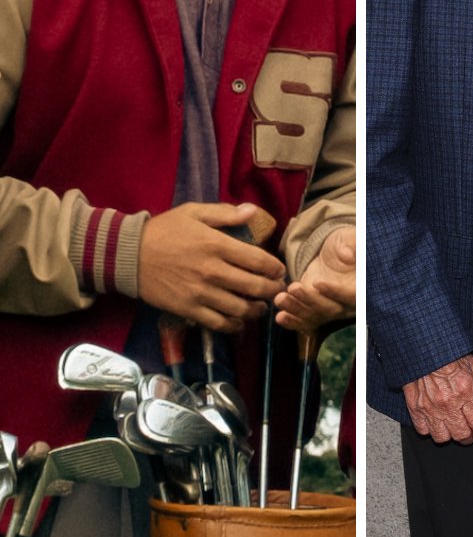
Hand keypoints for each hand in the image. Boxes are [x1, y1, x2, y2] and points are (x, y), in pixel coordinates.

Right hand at [138, 202, 285, 332]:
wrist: (128, 255)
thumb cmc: (164, 230)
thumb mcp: (194, 212)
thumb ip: (225, 213)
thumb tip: (253, 211)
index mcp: (217, 245)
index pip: (258, 260)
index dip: (275, 268)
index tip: (280, 271)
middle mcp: (213, 271)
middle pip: (254, 287)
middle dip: (272, 291)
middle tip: (278, 291)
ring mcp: (200, 293)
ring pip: (239, 308)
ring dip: (257, 310)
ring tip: (262, 307)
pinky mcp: (188, 309)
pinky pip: (218, 323)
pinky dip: (233, 325)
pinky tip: (239, 321)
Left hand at [274, 226, 355, 331]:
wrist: (332, 253)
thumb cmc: (344, 243)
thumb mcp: (348, 238)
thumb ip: (351, 244)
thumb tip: (347, 254)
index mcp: (362, 285)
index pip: (353, 296)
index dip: (336, 293)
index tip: (318, 283)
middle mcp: (350, 302)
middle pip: (333, 310)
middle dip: (311, 301)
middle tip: (293, 288)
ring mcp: (333, 309)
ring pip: (317, 316)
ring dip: (297, 309)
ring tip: (280, 298)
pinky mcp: (318, 312)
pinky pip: (308, 322)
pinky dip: (293, 322)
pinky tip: (280, 316)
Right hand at [402, 355, 472, 444]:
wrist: (424, 346)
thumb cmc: (448, 353)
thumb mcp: (471, 366)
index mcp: (465, 391)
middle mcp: (448, 403)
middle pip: (461, 434)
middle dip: (468, 438)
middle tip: (469, 435)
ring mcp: (431, 407)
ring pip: (442, 437)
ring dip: (449, 435)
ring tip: (452, 429)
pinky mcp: (416, 408)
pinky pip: (423, 430)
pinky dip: (430, 429)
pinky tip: (435, 422)